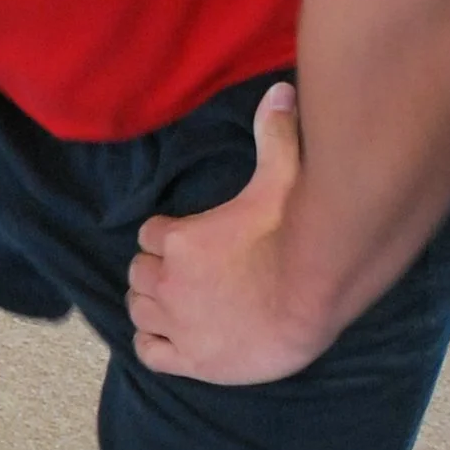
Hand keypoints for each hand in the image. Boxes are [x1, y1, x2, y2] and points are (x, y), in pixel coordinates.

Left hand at [126, 83, 325, 385]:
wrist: (311, 302)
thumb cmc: (293, 240)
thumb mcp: (283, 180)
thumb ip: (275, 137)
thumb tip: (279, 89)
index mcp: (180, 239)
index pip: (149, 235)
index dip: (166, 236)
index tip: (184, 239)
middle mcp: (168, 282)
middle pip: (139, 273)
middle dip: (156, 270)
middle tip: (183, 272)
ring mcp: (177, 324)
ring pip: (138, 310)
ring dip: (150, 304)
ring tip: (174, 302)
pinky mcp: (190, 359)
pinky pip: (149, 351)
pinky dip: (153, 344)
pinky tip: (169, 338)